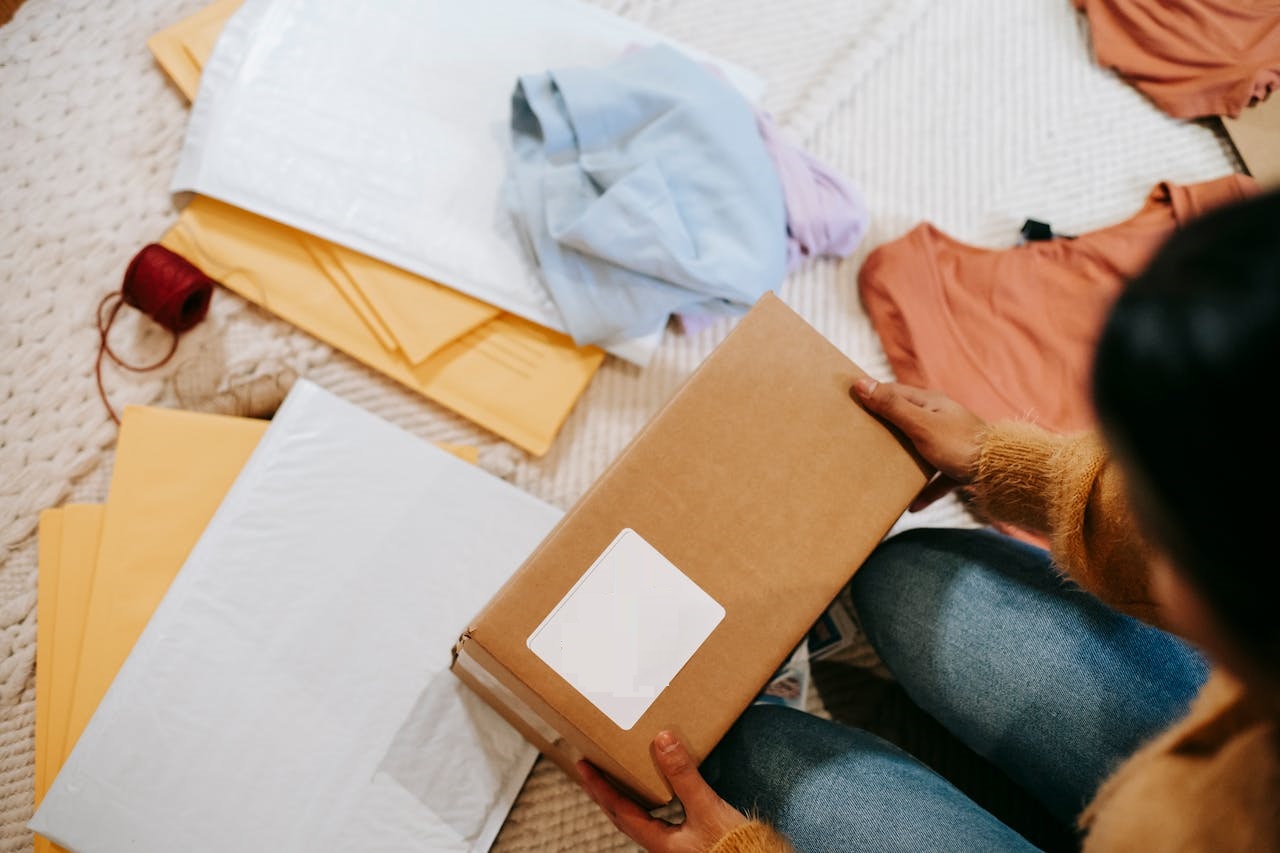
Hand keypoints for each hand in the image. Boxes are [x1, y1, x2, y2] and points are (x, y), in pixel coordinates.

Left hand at [578, 730, 747, 851]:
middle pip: (620, 816)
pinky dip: (644, 803)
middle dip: (603, 792)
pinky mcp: (685, 844)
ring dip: (621, 798)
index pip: (617, 807)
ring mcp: (670, 846)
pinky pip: (652, 821)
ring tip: (614, 778)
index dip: (599, 785)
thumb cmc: (731, 846)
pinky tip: (654, 794)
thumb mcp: (707, 808)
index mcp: (657, 840)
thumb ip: (684, 775)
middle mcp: (659, 846)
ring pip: (635, 819)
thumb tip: (662, 740)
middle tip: (589, 769)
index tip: (583, 765)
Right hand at [852, 378, 987, 510]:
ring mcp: (950, 443)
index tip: (850, 400)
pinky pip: (936, 478)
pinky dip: (924, 489)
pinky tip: (912, 506)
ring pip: (919, 448)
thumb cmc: (959, 444)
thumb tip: (861, 383)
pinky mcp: (958, 466)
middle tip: (859, 434)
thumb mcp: (920, 424)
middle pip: (905, 419)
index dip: (873, 394)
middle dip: (884, 427)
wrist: (1000, 471)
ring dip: (902, 458)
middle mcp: (940, 419)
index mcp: (930, 403)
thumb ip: (892, 406)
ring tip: (881, 466)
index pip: (895, 392)